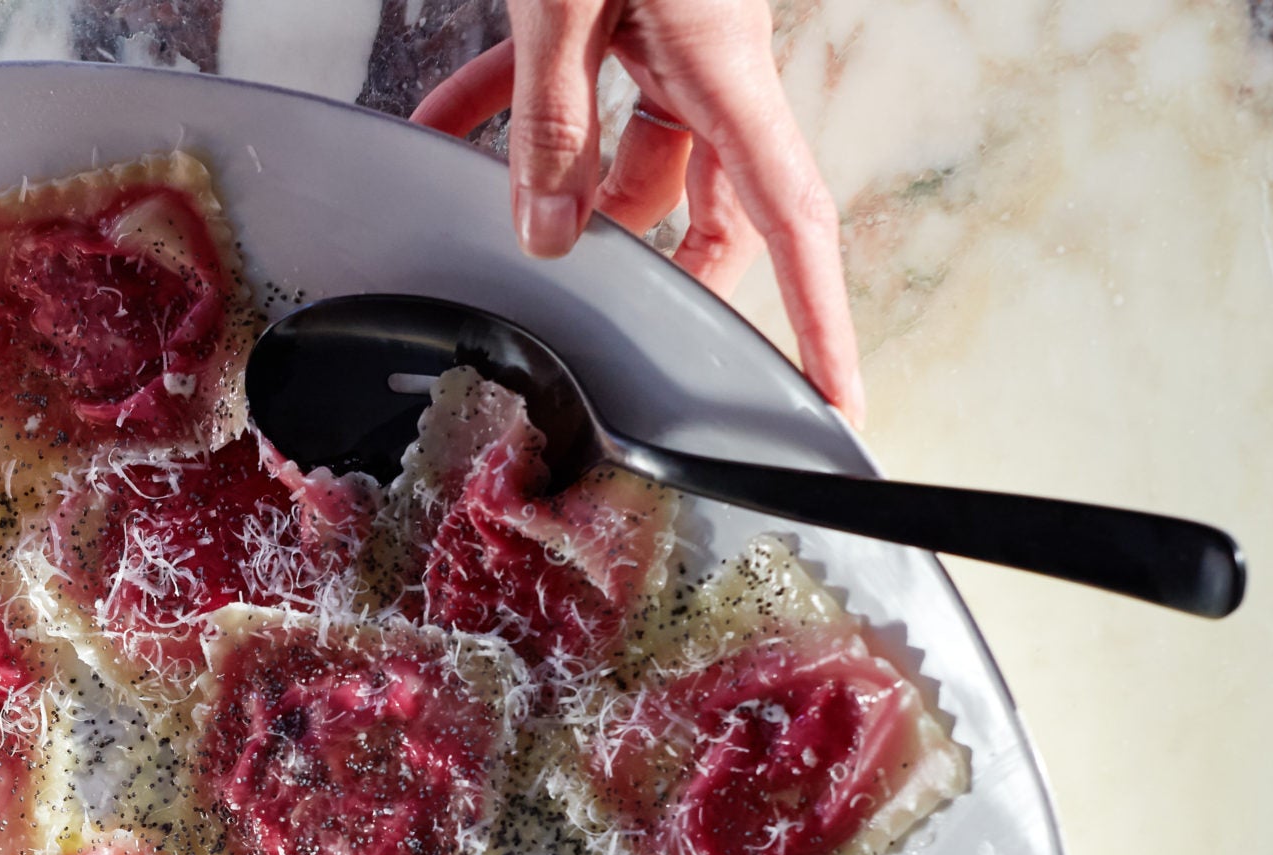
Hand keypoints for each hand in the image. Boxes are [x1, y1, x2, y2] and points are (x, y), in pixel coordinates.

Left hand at [414, 0, 863, 424]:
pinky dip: (504, 109)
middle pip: (704, 205)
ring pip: (627, 150)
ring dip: (556, 183)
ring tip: (485, 215)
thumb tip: (548, 231)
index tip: (834, 398)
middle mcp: (709, 62)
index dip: (818, 317)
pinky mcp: (615, 3)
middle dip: (648, 266)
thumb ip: (554, 116)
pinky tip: (439, 128)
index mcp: (724, 67)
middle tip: (598, 319)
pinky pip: (566, 81)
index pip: (789, 218)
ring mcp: (666, 35)